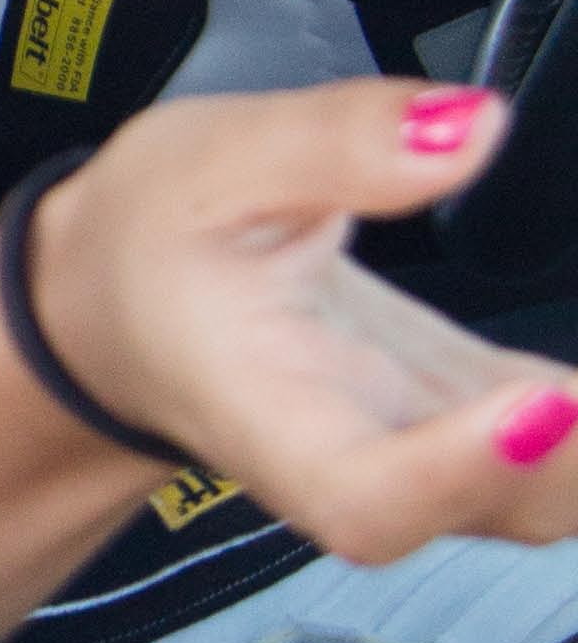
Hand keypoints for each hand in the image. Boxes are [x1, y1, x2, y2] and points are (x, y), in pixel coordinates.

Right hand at [19, 79, 577, 563]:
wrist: (111, 307)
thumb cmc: (145, 247)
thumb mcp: (211, 159)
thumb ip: (337, 140)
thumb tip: (468, 127)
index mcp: (270, 411)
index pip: (362, 493)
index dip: (456, 469)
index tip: (537, 402)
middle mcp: (352, 453)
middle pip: (482, 514)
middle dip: (577, 464)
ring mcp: (417, 448)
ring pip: (536, 498)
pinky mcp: (458, 420)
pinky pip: (554, 450)